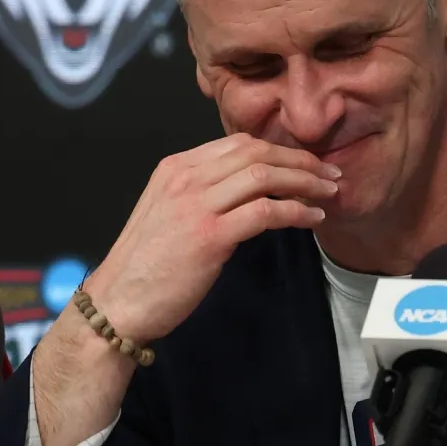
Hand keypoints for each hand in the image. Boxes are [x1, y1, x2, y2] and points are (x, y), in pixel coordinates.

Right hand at [88, 134, 338, 342]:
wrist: (118, 302)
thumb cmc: (143, 268)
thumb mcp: (165, 214)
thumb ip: (199, 195)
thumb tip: (243, 193)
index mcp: (174, 168)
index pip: (236, 143)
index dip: (278, 150)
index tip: (303, 163)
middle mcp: (185, 178)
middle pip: (255, 152)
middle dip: (299, 159)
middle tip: (328, 173)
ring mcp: (197, 204)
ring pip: (264, 175)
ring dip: (305, 181)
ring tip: (328, 192)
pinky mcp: (210, 235)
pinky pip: (265, 211)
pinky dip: (295, 212)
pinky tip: (311, 219)